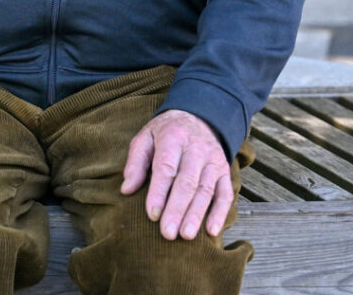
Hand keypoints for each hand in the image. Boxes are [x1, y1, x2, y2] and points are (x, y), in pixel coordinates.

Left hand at [119, 109, 233, 240]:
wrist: (198, 117)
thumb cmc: (166, 132)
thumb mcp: (145, 137)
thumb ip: (135, 162)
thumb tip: (126, 189)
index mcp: (173, 137)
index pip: (166, 167)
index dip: (159, 192)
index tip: (152, 215)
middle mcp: (196, 149)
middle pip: (187, 182)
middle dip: (177, 209)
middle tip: (168, 233)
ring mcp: (213, 161)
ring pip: (206, 190)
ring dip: (196, 215)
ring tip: (186, 236)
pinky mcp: (225, 171)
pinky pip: (225, 194)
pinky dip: (220, 213)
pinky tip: (211, 231)